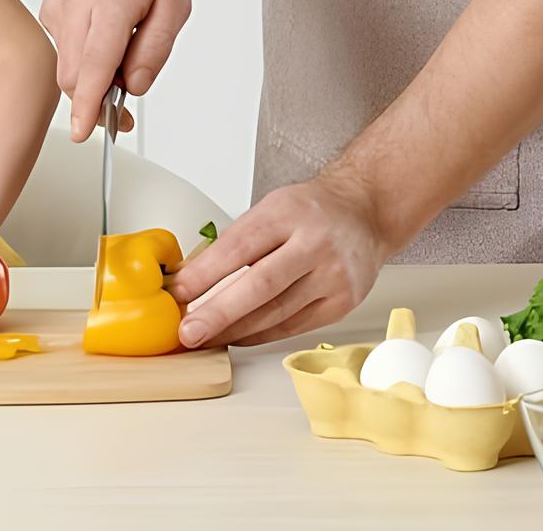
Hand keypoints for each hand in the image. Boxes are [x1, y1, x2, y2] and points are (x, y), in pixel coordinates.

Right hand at [40, 0, 188, 139]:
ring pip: (68, 67)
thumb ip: (156, 48)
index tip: (84, 130)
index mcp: (111, 2)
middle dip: (97, 97)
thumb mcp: (175, 0)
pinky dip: (84, 56)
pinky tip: (104, 31)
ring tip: (123, 44)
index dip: (89, 103)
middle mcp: (76, 6)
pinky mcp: (48, 13)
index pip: (96, 63)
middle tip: (131, 84)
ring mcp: (57, 9)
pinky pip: (64, 51)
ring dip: (93, 74)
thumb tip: (135, 86)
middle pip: (75, 76)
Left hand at [168, 171, 387, 347]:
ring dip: (236, 329)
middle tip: (189, 331)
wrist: (364, 212)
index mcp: (288, 212)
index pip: (239, 246)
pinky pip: (293, 326)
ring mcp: (332, 276)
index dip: (205, 273)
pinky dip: (261, 334)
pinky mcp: (341, 303)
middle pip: (260, 285)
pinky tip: (238, 336)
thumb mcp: (272, 207)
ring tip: (206, 337)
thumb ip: (237, 240)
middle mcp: (314, 244)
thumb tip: (193, 277)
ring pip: (277, 312)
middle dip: (219, 312)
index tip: (178, 292)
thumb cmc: (311, 209)